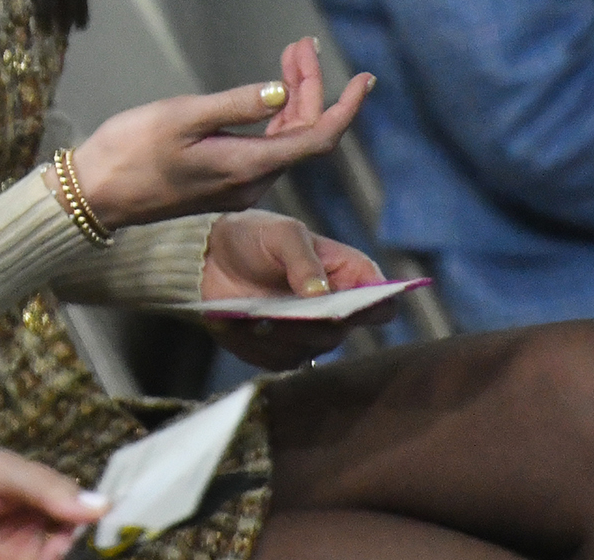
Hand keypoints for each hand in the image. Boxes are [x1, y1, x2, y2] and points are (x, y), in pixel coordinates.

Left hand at [0, 439, 109, 559]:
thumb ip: (44, 487)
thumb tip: (101, 504)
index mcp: (34, 501)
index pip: (81, 518)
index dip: (104, 525)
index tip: (125, 526)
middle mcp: (27, 539)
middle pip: (68, 551)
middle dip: (79, 549)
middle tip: (67, 545)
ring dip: (54, 557)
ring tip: (46, 551)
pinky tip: (37, 558)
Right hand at [64, 38, 372, 227]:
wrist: (94, 193)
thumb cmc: (130, 150)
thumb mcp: (181, 118)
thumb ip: (235, 105)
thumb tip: (281, 91)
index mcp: (247, 166)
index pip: (318, 138)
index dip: (346, 108)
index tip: (365, 78)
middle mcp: (251, 181)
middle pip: (303, 133)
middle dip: (310, 87)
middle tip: (302, 44)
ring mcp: (237, 184)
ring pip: (285, 139)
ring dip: (293, 98)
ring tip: (290, 56)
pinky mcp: (222, 181)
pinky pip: (265, 146)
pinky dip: (274, 115)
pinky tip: (270, 94)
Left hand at [199, 209, 392, 370]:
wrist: (211, 255)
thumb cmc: (257, 236)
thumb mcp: (282, 233)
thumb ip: (303, 260)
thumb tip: (321, 295)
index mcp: (349, 277)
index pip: (382, 305)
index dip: (373, 309)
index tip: (345, 306)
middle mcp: (335, 313)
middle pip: (339, 333)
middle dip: (310, 323)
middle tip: (283, 312)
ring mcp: (308, 336)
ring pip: (307, 349)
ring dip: (280, 334)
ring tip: (255, 317)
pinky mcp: (279, 352)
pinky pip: (276, 360)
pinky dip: (256, 344)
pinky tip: (238, 324)